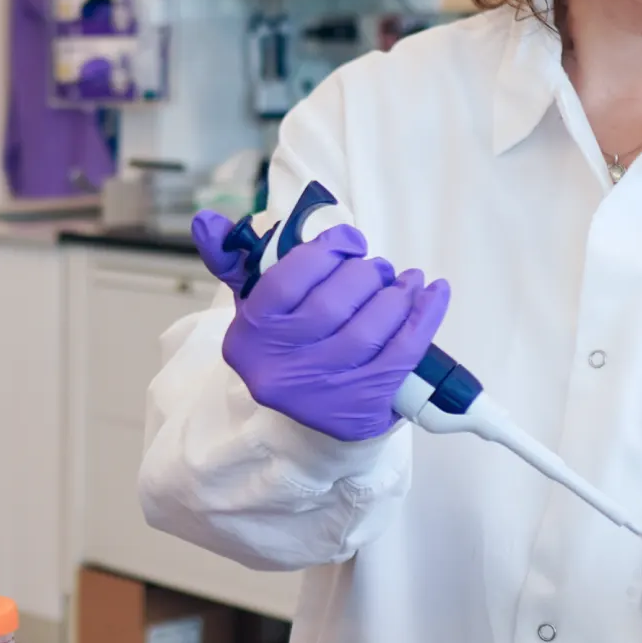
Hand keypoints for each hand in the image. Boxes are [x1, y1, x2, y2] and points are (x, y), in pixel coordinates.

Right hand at [192, 212, 449, 441]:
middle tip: (379, 268)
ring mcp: (322, 393)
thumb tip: (208, 219)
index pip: (288, 279)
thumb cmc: (288, 347)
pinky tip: (433, 293)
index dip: (327, 251)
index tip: (350, 242)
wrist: (307, 423)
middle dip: (366, 274)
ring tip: (405, 282)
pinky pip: (404, 352)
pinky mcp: (363, 408)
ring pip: (371, 329)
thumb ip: (235, 260)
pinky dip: (425, 315)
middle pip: (334, 304)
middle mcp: (280, 369)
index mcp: (250, 335)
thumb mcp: (257, 307)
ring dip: (398, 294)